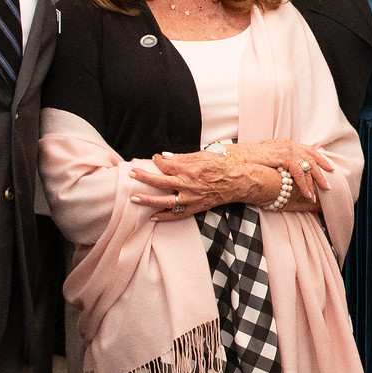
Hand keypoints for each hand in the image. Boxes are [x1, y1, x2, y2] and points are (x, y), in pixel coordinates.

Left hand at [135, 151, 261, 220]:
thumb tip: (165, 157)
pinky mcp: (196, 207)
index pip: (166, 164)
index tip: (154, 159)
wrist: (239, 181)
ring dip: (148, 200)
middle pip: (160, 182)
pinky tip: (152, 217)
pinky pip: (177, 215)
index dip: (158, 161)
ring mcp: (192, 198)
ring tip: (134, 198)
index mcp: (190, 168)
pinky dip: (164, 217)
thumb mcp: (203, 155)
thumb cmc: (222, 166)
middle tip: (132, 173)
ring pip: (165, 201)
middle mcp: (189, 184)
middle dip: (143, 177)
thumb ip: (183, 157)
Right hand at [230, 140, 335, 193]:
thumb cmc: (244, 161)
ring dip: (315, 181)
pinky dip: (305, 184)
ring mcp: (286, 150)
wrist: (233, 160)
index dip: (318, 159)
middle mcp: (287, 144)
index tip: (328, 167)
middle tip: (329, 184)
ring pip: (308, 166)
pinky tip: (307, 194)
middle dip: (322, 171)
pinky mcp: (283, 157)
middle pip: (311, 157)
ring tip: (320, 194)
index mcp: (284, 143)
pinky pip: (299, 173)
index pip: (306, 150)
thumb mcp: (265, 158)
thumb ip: (276, 162)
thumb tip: (282, 171)